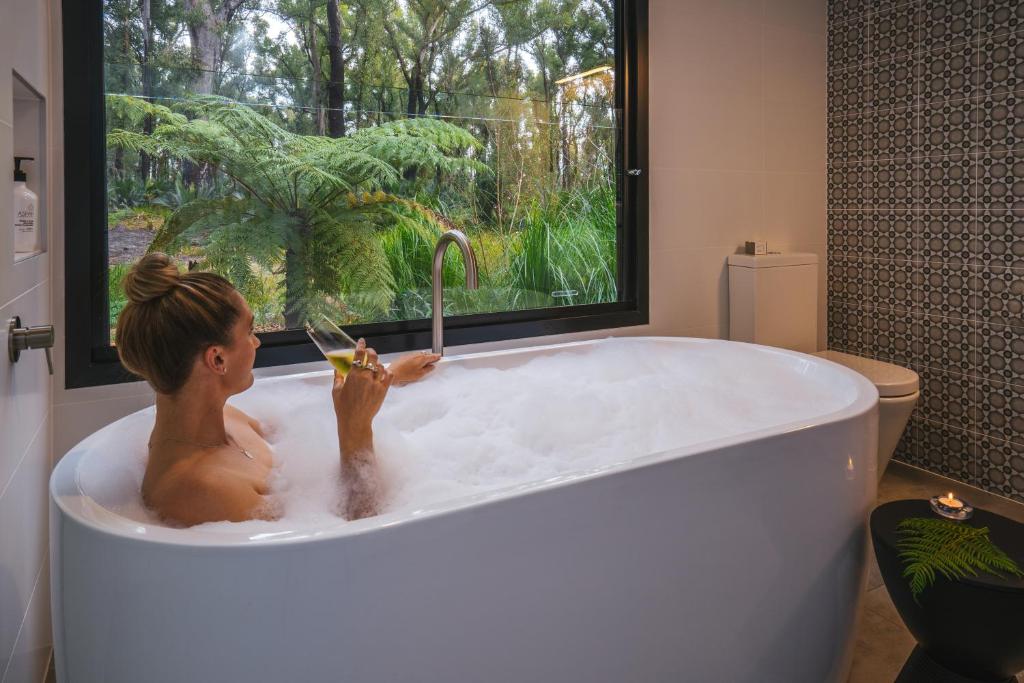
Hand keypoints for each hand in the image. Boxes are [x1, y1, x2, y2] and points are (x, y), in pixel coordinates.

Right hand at [332, 340, 392, 454]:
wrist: (355, 421)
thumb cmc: (343, 407)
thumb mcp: (336, 391)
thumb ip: (337, 378)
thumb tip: (337, 369)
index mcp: (353, 376)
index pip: (359, 356)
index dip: (361, 346)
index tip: (361, 341)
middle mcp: (366, 377)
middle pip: (373, 357)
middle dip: (371, 351)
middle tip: (368, 351)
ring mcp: (376, 384)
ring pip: (381, 366)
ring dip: (378, 362)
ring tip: (375, 364)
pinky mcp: (383, 390)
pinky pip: (389, 376)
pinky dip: (386, 372)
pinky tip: (383, 372)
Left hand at [389, 351, 440, 384]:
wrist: (393, 372)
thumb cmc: (404, 374)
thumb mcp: (419, 374)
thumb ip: (427, 370)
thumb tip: (431, 367)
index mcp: (422, 359)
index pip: (432, 356)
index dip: (436, 357)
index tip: (439, 357)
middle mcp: (416, 355)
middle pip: (426, 354)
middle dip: (431, 356)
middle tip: (434, 359)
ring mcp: (410, 355)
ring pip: (420, 354)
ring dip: (424, 357)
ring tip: (426, 362)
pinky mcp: (405, 356)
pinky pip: (415, 355)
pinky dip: (418, 358)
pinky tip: (417, 362)